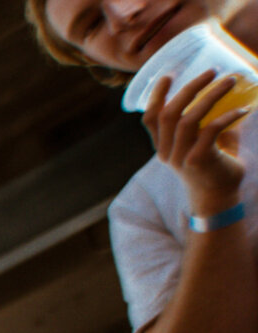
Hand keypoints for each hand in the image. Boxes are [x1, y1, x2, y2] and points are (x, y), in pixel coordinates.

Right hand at [148, 71, 248, 217]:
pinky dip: (228, 117)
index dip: (156, 96)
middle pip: (170, 113)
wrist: (218, 198)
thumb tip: (231, 97)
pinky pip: (211, 132)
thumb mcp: (203, 143)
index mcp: (163, 148)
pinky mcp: (198, 162)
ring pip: (188, 120)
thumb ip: (209, 124)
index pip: (150, 119)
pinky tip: (244, 110)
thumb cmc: (213, 167)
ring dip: (211, 96)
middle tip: (211, 71)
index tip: (169, 75)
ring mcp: (181, 158)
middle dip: (190, 88)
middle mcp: (167, 153)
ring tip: (230, 81)